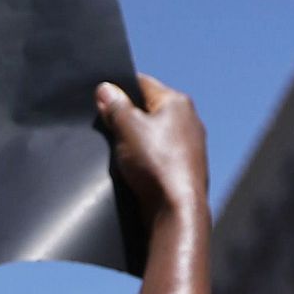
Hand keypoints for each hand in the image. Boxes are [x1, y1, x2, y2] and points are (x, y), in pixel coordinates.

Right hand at [97, 74, 208, 228]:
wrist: (176, 209)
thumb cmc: (157, 165)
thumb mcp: (127, 128)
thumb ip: (115, 106)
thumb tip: (105, 90)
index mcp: (177, 102)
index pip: (142, 84)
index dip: (119, 90)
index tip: (102, 102)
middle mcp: (189, 120)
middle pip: (148, 110)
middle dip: (127, 119)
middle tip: (110, 131)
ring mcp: (190, 145)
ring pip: (154, 134)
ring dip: (137, 142)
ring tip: (123, 154)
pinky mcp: (186, 168)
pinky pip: (161, 156)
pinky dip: (147, 160)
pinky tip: (137, 170)